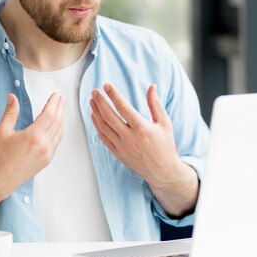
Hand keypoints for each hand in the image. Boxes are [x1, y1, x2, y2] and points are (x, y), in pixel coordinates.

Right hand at [0, 92, 64, 194]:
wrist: (1, 179)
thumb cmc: (0, 156)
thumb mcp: (2, 131)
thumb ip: (10, 112)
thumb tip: (12, 97)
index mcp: (33, 136)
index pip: (48, 115)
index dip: (53, 103)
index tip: (56, 95)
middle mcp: (43, 145)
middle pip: (57, 121)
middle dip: (60, 108)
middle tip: (61, 98)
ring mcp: (47, 153)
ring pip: (59, 132)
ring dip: (61, 119)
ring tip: (60, 109)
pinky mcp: (47, 160)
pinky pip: (57, 142)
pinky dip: (59, 131)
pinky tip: (57, 126)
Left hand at [90, 83, 197, 216]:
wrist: (162, 171)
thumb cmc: (165, 145)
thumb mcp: (164, 123)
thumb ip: (155, 104)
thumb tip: (152, 86)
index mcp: (142, 128)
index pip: (123, 108)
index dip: (114, 95)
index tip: (107, 85)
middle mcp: (130, 138)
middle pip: (109, 116)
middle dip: (100, 102)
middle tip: (95, 91)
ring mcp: (122, 147)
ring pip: (103, 127)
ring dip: (96, 112)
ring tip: (92, 101)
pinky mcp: (118, 153)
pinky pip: (103, 138)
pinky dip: (97, 126)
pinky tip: (94, 116)